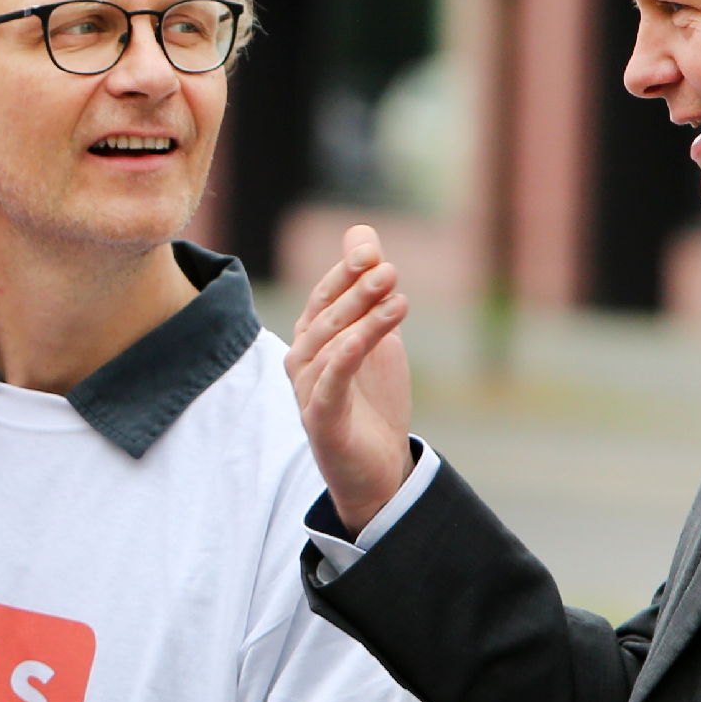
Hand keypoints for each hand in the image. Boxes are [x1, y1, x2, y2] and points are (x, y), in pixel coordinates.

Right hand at [288, 224, 414, 527]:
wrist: (378, 468)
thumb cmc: (371, 400)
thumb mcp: (376, 336)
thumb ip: (369, 290)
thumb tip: (362, 233)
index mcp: (313, 340)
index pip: (324, 297)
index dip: (345, 272)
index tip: (372, 250)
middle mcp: (302, 362)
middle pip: (326, 318)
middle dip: (356, 291)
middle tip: (390, 270)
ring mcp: (308, 392)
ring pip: (330, 348)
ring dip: (362, 321)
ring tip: (398, 300)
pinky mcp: (320, 420)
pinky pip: (329, 385)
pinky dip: (345, 358)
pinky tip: (366, 339)